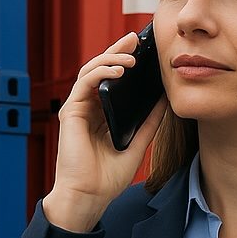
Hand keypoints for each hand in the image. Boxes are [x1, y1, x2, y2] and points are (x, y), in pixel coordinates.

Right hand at [44, 32, 167, 231]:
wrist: (88, 197)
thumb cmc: (106, 178)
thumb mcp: (137, 145)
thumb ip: (148, 124)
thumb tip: (164, 101)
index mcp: (102, 115)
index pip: (113, 81)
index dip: (126, 63)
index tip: (145, 52)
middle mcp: (88, 109)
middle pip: (101, 70)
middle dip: (118, 52)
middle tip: (135, 39)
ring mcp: (78, 109)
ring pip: (91, 71)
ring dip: (110, 58)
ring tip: (131, 55)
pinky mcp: (71, 112)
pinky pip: (85, 83)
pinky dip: (100, 72)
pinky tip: (118, 70)